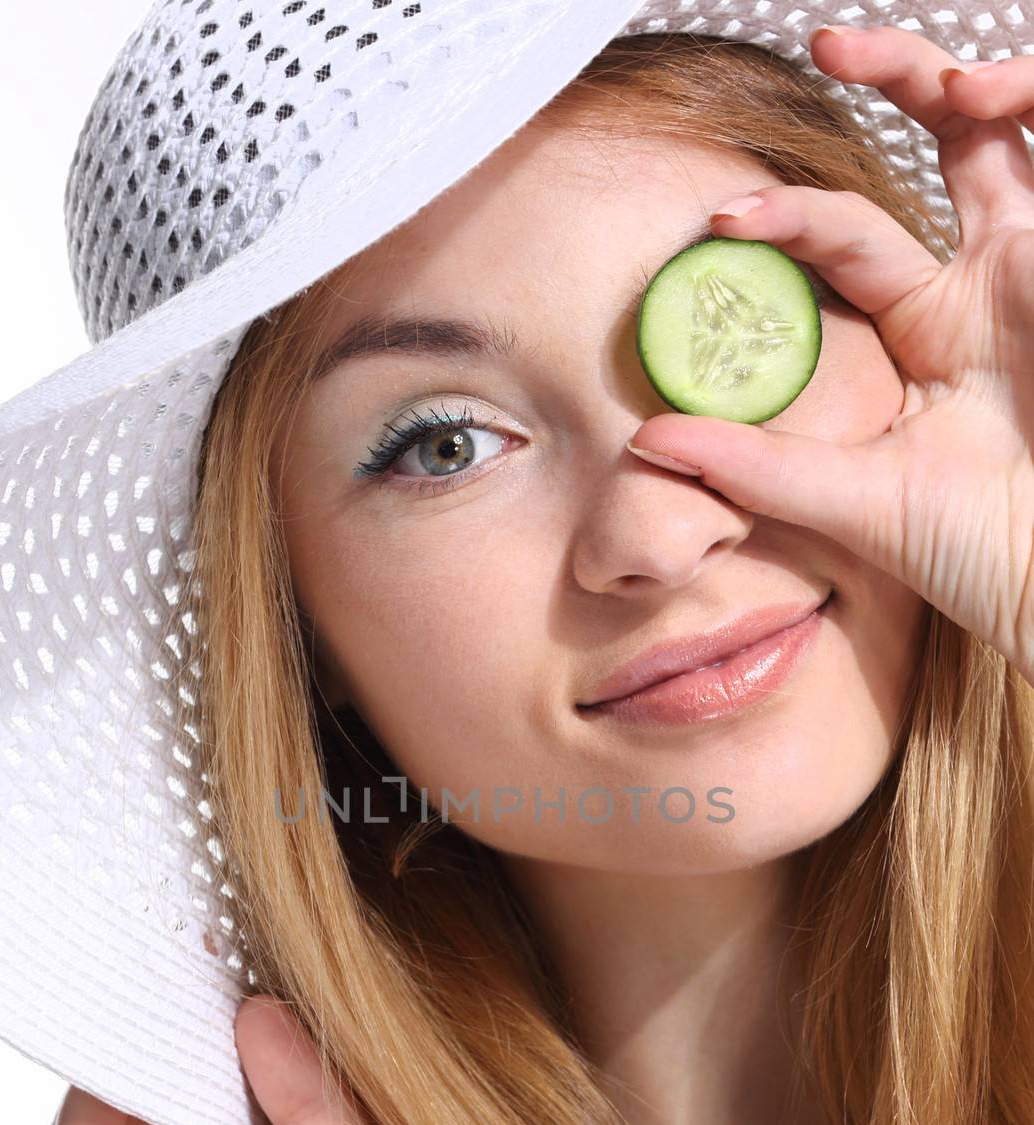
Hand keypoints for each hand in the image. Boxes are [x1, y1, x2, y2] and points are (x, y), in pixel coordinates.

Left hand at [628, 22, 1033, 684]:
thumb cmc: (979, 553)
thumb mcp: (854, 501)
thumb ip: (756, 467)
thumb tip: (649, 440)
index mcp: (928, 326)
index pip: (849, 235)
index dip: (788, 217)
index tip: (722, 220)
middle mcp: (987, 281)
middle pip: (943, 143)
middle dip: (891, 75)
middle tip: (829, 45)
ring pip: (1006, 131)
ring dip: (962, 81)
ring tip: (927, 70)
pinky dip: (1027, 104)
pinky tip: (986, 95)